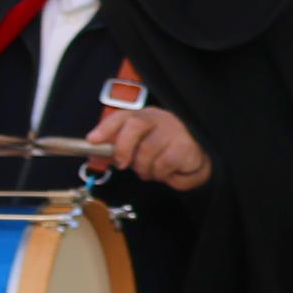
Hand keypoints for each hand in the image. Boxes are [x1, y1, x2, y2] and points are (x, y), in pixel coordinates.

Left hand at [88, 102, 210, 189]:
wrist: (200, 157)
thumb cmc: (164, 151)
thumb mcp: (140, 147)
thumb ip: (119, 148)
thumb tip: (97, 153)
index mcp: (144, 117)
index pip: (123, 116)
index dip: (106, 128)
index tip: (92, 140)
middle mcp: (159, 119)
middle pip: (134, 126)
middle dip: (123, 148)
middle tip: (123, 164)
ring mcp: (174, 131)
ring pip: (147, 153)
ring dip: (146, 170)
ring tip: (154, 170)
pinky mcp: (185, 147)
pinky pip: (163, 166)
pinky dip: (162, 176)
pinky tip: (170, 172)